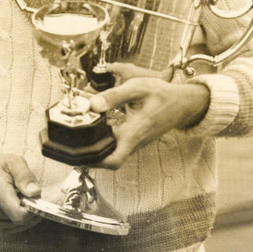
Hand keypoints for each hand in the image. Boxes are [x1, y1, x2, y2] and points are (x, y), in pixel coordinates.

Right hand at [0, 148, 41, 231]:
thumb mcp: (12, 162)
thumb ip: (25, 176)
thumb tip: (36, 192)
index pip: (20, 215)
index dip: (34, 210)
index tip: (38, 198)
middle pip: (23, 221)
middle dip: (34, 209)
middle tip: (33, 194)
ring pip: (20, 226)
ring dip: (29, 214)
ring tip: (26, 197)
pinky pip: (14, 227)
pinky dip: (23, 219)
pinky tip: (22, 205)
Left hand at [89, 63, 209, 169]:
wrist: (181, 103)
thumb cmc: (161, 95)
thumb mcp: (137, 88)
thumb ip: (114, 96)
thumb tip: (92, 105)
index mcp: (134, 133)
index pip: (114, 160)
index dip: (94, 162)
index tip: (78, 155)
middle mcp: (134, 143)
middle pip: (107, 158)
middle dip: (89, 154)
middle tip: (71, 143)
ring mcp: (135, 143)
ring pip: (112, 152)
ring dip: (96, 147)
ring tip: (79, 135)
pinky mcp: (135, 139)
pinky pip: (117, 145)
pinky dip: (104, 140)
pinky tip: (95, 128)